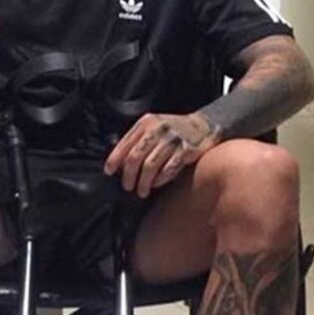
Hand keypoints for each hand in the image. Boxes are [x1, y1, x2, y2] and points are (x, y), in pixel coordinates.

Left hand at [103, 113, 220, 197]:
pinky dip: (160, 180)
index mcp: (146, 123)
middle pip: (135, 157)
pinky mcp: (186, 150)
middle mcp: (158, 129)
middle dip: (128, 176)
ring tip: (141, 191)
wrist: (204, 125)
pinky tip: (156, 184)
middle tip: (127, 186)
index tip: (109, 172)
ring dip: (143, 182)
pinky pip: (168, 170)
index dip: (114, 160)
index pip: (125, 143)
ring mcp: (172, 140)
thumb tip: (118, 163)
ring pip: (150, 166)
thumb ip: (137, 140)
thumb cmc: (173, 129)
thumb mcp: (153, 126)